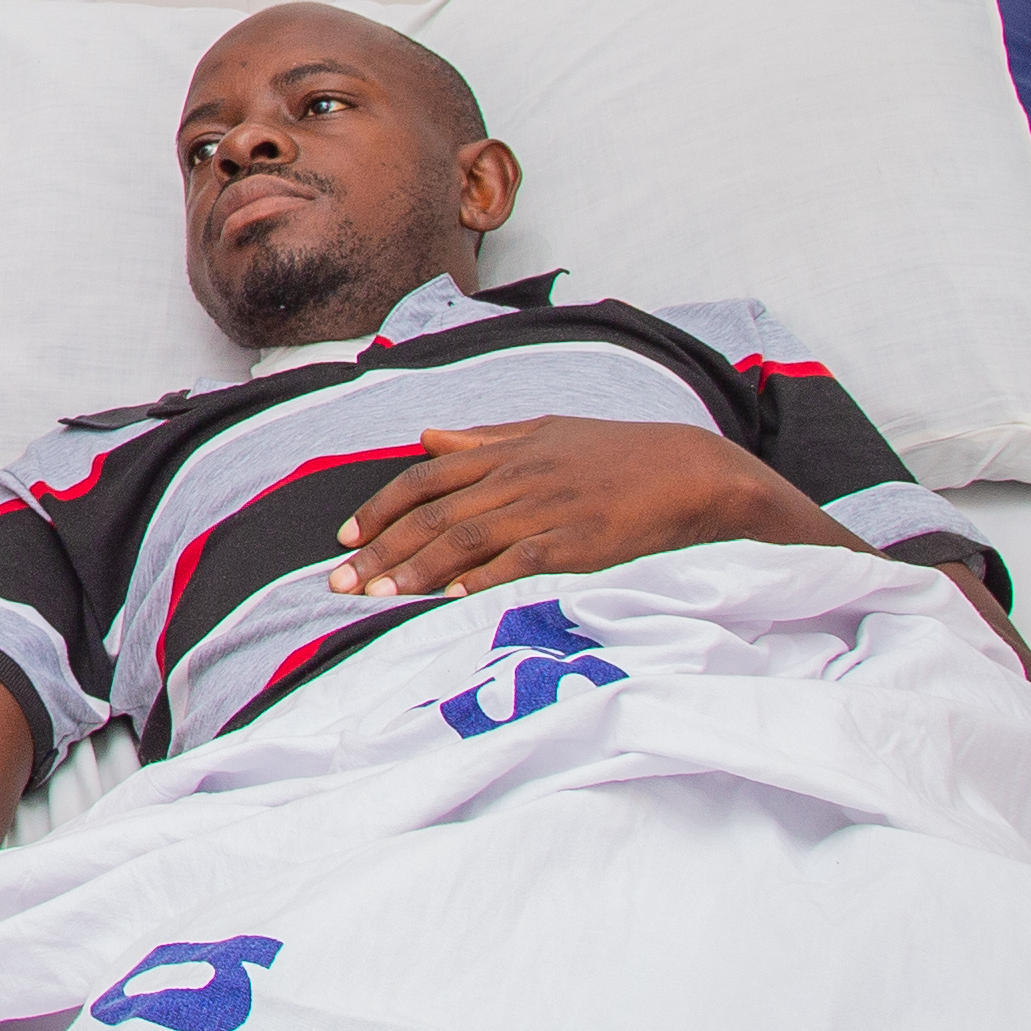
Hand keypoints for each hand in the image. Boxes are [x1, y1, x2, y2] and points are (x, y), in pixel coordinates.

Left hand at [328, 416, 829, 603]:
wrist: (691, 470)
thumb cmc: (617, 454)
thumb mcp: (545, 432)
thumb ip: (484, 440)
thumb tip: (429, 437)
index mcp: (507, 450)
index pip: (425, 476)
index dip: (381, 507)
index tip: (345, 538)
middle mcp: (517, 475)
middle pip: (433, 513)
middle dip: (381, 548)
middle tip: (339, 583)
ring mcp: (547, 507)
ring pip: (465, 538)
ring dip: (417, 569)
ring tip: (378, 596)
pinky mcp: (579, 541)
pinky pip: (520, 560)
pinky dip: (483, 578)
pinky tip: (452, 599)